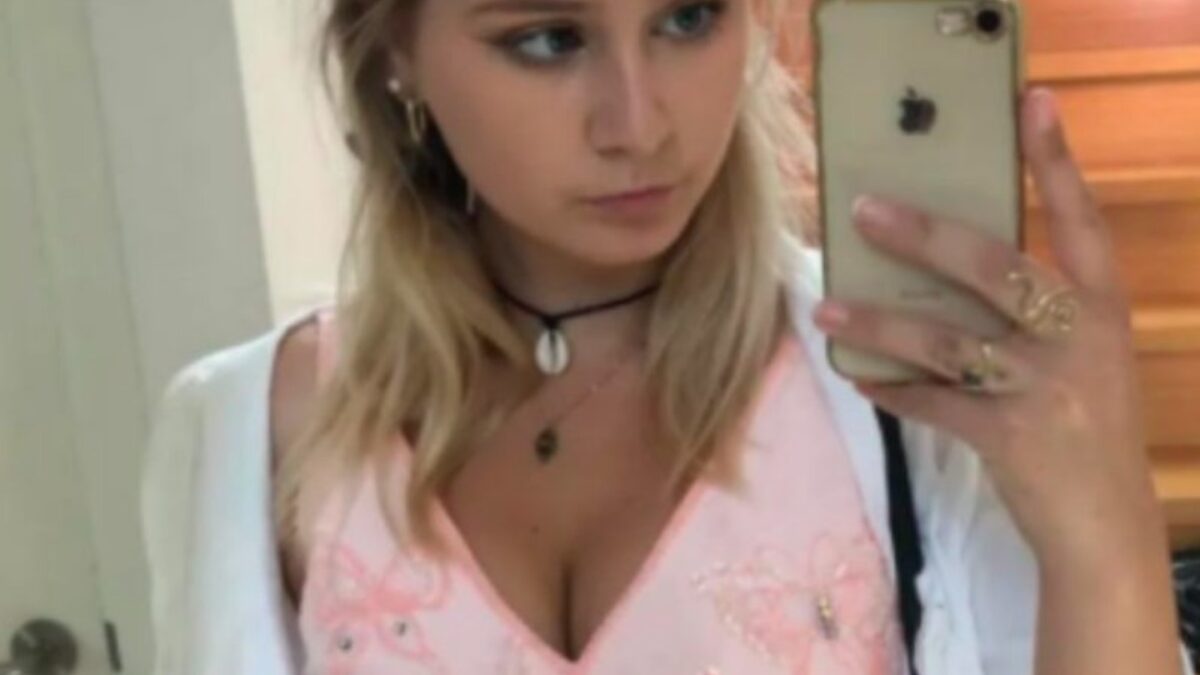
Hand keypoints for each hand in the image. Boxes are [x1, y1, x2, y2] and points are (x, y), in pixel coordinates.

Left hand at [812, 87, 1168, 574]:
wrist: (1107, 527)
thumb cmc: (1087, 428)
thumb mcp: (1084, 359)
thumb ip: (1036, 314)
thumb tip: (943, 269)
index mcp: (1103, 307)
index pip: (1081, 219)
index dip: (1055, 160)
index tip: (1032, 102)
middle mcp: (1078, 337)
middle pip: (993, 267)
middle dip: (923, 236)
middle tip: (864, 210)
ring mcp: (1045, 388)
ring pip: (944, 340)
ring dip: (877, 323)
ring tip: (825, 308)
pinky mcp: (1009, 438)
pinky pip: (932, 404)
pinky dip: (891, 391)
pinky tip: (857, 379)